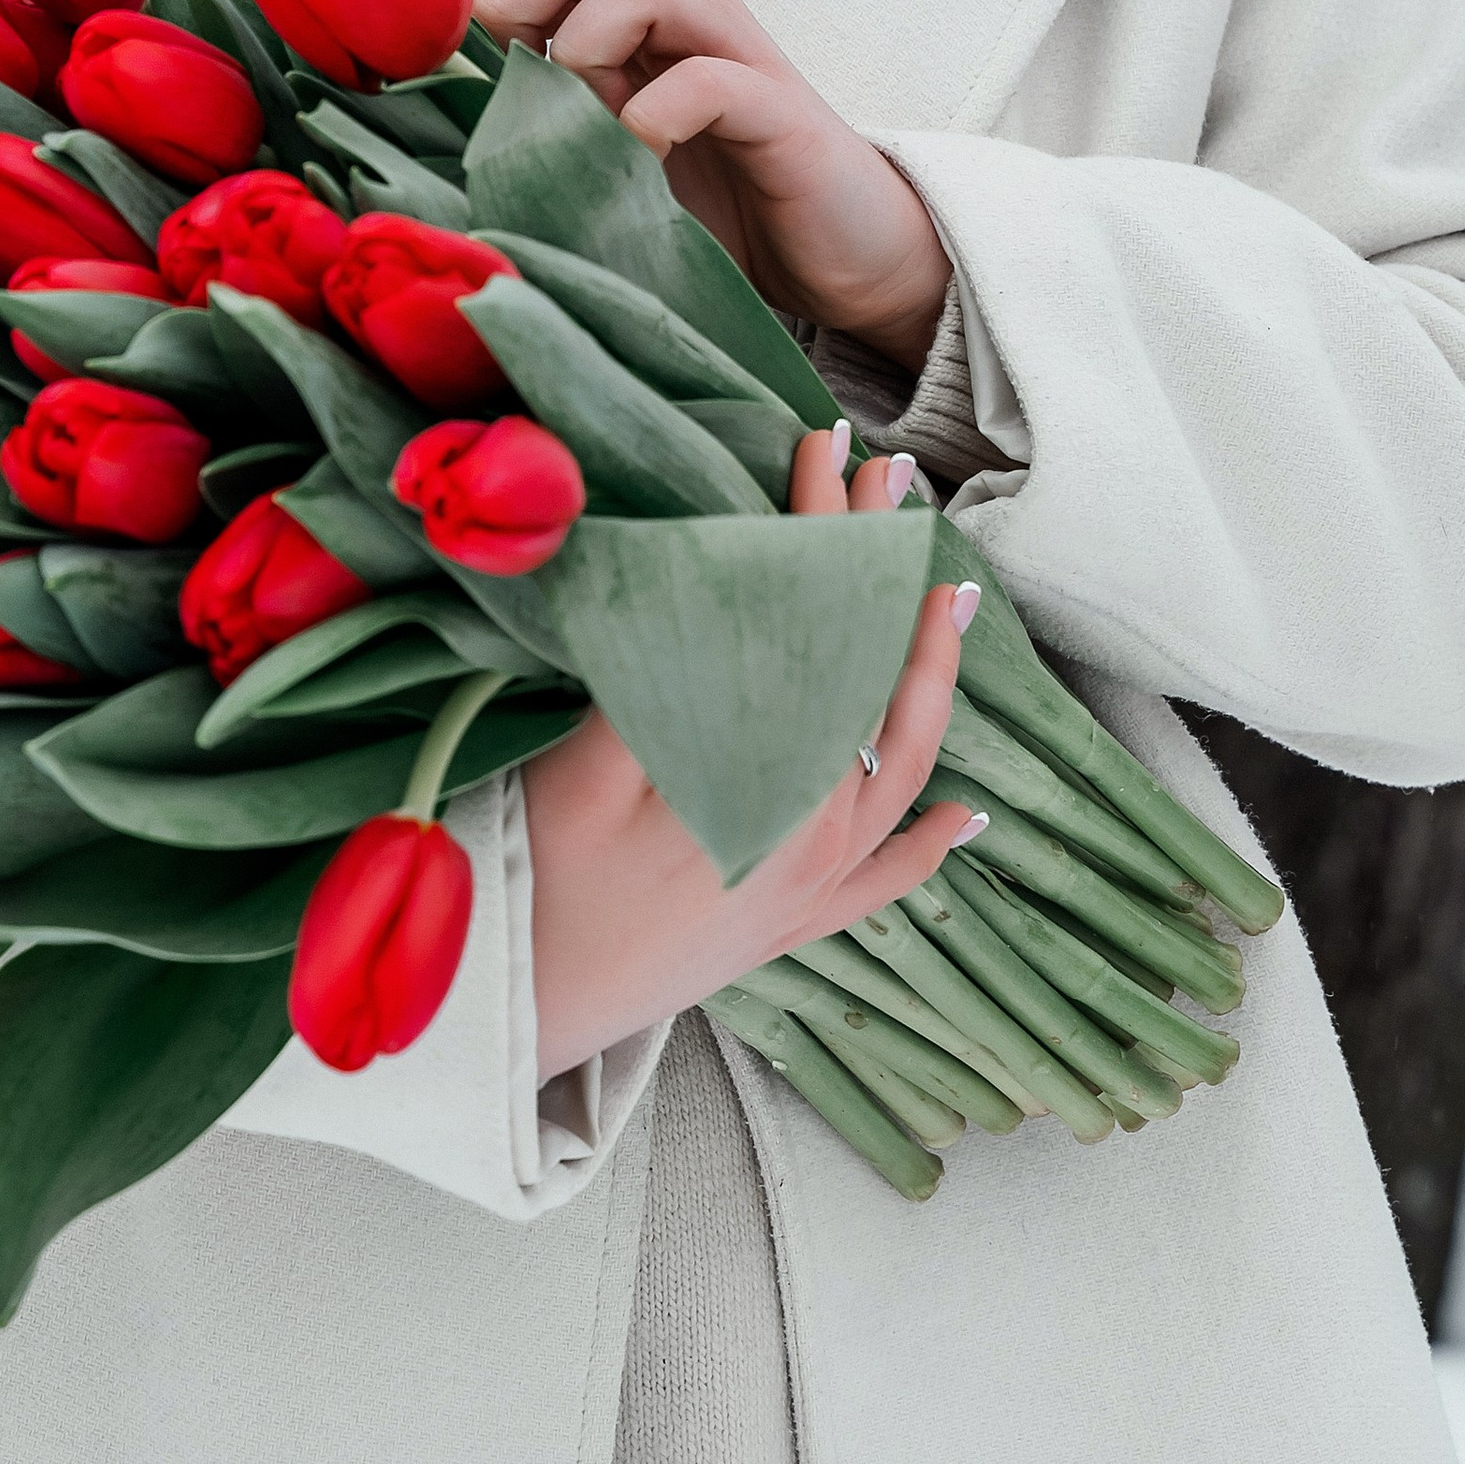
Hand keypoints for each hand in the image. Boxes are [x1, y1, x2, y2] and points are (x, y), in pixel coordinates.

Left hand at [474, 0, 951, 368]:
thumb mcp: (605, 166)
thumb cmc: (715, 210)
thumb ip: (539, 133)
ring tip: (575, 122)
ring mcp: (732, 56)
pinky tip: (639, 163)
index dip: (478, 4)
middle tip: (500, 77)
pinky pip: (708, 79)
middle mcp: (680, 20)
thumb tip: (426, 136)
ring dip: (587, 45)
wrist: (846, 261)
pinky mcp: (778, 111)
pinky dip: (654, 116)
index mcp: (629, 26)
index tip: (442, 78)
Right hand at [521, 435, 981, 1083]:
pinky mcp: (786, 931)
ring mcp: (807, 891)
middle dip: (883, 576)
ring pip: (900, 773)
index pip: (819, 631)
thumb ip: (657, 685)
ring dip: (926, 682)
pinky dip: (928, 845)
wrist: (500, 1014)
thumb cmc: (527, 885)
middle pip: (871, 684)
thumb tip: (707, 589)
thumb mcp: (578, 768)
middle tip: (891, 482)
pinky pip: (881, 885)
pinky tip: (965, 815)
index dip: (823, 532)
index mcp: (770, 789)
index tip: (826, 449)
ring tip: (947, 601)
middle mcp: (812, 840)